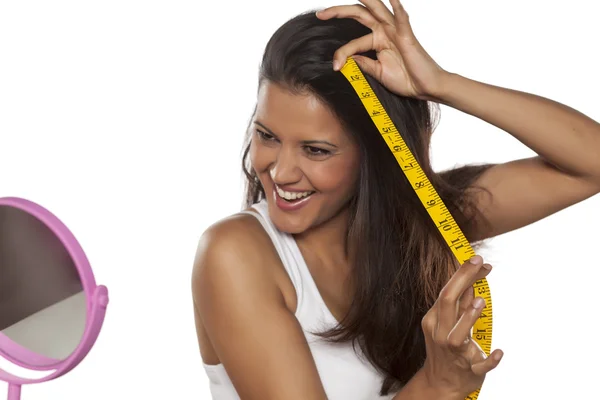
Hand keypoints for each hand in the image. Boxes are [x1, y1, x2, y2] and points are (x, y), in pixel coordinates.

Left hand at [316, 0, 450, 100]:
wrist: (425, 88)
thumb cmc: (406, 79)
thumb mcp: (378, 73)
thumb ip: (364, 64)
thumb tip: (348, 59)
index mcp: (377, 40)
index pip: (352, 42)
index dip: (341, 54)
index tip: (335, 67)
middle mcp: (384, 31)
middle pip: (359, 14)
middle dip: (338, 11)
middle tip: (320, 14)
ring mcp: (395, 32)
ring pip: (377, 9)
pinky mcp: (407, 37)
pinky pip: (402, 20)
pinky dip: (398, 9)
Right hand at [420, 255, 502, 397]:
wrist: (440, 384)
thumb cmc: (446, 349)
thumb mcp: (448, 324)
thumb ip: (460, 303)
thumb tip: (472, 278)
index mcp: (434, 320)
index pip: (446, 292)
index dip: (462, 274)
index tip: (477, 259)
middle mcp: (440, 334)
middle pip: (447, 303)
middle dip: (463, 281)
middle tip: (480, 263)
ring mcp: (454, 354)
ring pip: (456, 336)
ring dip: (468, 318)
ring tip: (480, 302)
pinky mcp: (469, 371)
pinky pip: (479, 366)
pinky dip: (489, 359)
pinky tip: (499, 352)